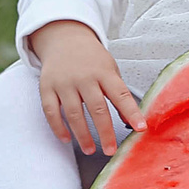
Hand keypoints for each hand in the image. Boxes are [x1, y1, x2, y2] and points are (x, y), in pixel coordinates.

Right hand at [32, 20, 142, 154]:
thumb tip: (130, 121)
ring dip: (82, 135)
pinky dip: (58, 128)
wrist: (64, 38)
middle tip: (111, 150)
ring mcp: (64, 82)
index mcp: (104, 72)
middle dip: (105, 132)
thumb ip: (119, 94)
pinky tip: (67, 139)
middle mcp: (84, 77)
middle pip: (96, 108)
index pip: (120, 94)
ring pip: (73, 113)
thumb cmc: (92, 59)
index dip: (132, 112)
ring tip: (90, 150)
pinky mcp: (47, 87)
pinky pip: (51, 111)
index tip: (141, 128)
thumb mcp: (110, 70)